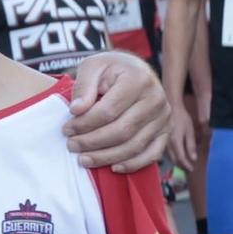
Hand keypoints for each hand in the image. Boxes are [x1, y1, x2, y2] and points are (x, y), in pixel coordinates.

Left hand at [66, 51, 168, 170]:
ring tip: (84, 159)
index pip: (108, 111)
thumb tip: (77, 110)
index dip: (84, 124)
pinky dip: (132, 164)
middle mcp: (156, 98)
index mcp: (138, 79)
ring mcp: (164, 116)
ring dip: (106, 157)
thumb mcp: (92, 66)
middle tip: (71, 146)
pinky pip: (152, 154)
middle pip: (122, 131)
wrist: (134, 70)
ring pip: (134, 146)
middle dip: (92, 142)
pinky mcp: (166, 131)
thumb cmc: (110, 70)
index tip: (66, 129)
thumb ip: (83, 86)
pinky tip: (113, 167)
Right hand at [167, 100, 198, 169]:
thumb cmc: (181, 118)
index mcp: (175, 142)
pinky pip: (165, 153)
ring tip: (184, 163)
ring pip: (169, 157)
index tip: (192, 169)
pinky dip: (172, 156)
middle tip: (189, 168)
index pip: (181, 159)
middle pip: (174, 161)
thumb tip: (193, 159)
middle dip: (181, 166)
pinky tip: (176, 155)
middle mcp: (166, 145)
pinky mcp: (158, 141)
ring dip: (176, 161)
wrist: (168, 108)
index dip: (187, 165)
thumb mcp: (189, 130)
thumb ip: (191, 145)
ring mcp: (161, 143)